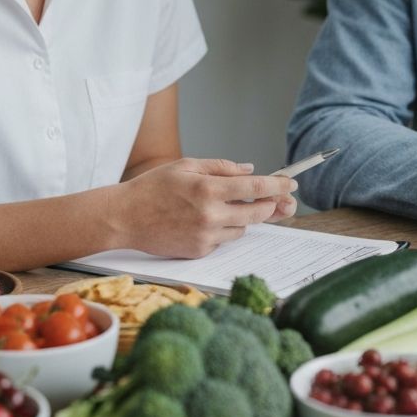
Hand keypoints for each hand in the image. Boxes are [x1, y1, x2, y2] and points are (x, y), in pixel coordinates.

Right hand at [112, 157, 297, 257]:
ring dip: (243, 218)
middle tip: (277, 199)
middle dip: (270, 205)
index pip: (256, 187)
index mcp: (208, 188)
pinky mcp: (200, 251)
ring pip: (242, 228)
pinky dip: (223, 230)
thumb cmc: (153, 187)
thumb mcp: (186, 165)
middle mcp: (210, 214)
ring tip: (224, 206)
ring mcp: (206, 236)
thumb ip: (221, 167)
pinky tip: (204, 220)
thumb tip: (249, 170)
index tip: (291, 184)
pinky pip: (224, 240)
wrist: (125, 217)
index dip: (278, 185)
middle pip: (258, 213)